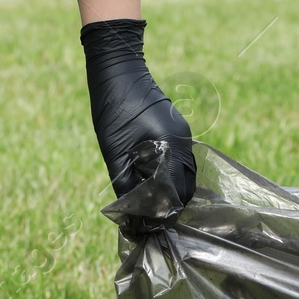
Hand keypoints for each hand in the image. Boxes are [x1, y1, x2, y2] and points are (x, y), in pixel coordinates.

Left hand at [80, 18, 196, 216]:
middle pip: (186, 189)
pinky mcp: (176, 131)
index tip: (146, 229)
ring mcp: (183, 136)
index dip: (161, 216)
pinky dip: (169, 178)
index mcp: (171, 148)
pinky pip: (180, 162)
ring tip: (147, 208)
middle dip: (169, 208)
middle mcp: (183, 144)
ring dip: (170, 193)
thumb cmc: (113, 108)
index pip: (175, 195)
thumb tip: (130, 213)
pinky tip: (150, 184)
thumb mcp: (114, 151)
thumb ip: (125, 183)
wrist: (118, 68)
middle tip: (146, 223)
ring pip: (185, 176)